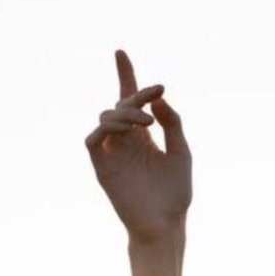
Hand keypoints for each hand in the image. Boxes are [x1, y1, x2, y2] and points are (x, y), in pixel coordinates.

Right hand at [84, 48, 191, 242]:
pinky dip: (105, 130)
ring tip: (145, 122)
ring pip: (106, 118)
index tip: (120, 52)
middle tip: (154, 95)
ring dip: (125, 113)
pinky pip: (93, 141)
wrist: (165, 223)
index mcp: (143, 136)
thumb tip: (158, 99)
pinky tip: (124, 131)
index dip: (125, 75)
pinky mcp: (103, 168)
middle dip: (136, 95)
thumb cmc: (175, 193)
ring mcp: (113, 154)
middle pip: (120, 104)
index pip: (129, 99)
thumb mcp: (181, 152)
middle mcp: (126, 141)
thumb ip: (172, 123)